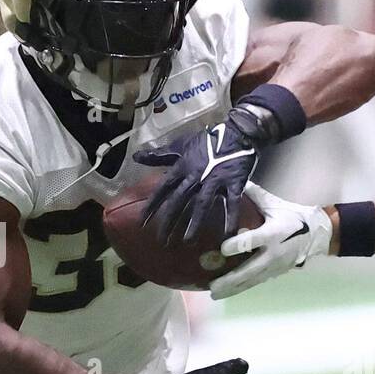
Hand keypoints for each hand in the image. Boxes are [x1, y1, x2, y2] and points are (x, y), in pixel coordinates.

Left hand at [135, 98, 282, 245]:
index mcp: (183, 166)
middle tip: (161, 240)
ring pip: (202, 204)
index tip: (142, 221)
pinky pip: (232, 203)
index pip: (164, 188)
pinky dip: (230, 218)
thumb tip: (136, 157)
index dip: (152, 205)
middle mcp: (196, 175)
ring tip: (187, 241)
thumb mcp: (181, 145)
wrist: (238, 132)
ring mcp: (215, 179)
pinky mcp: (234, 183)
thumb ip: (160, 154)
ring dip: (194, 223)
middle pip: (179, 201)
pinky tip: (228, 234)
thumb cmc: (208, 140)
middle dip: (169, 221)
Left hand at [210, 183, 331, 300]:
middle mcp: (274, 253)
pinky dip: (240, 288)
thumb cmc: (292, 216)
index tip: (223, 249)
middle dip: (231, 279)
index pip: (254, 241)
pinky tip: (226, 292)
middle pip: (250, 270)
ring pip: (251, 281)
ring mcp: (275, 266)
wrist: (316, 234)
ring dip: (233, 288)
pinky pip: (255, 282)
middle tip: (213, 285)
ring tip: (215, 294)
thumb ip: (254, 195)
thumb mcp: (274, 204)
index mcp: (274, 233)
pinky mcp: (275, 273)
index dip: (238, 245)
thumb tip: (234, 180)